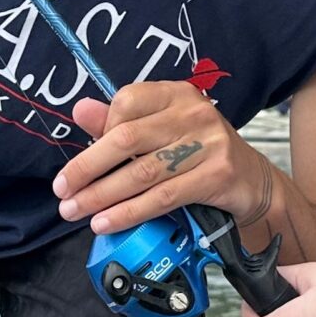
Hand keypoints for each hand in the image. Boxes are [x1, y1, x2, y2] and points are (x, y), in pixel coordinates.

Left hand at [56, 82, 271, 234]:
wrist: (253, 182)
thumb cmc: (200, 153)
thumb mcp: (163, 130)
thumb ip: (120, 121)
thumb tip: (80, 110)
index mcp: (176, 94)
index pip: (127, 101)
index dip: (99, 130)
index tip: (82, 157)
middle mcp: (194, 113)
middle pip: (128, 138)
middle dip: (87, 167)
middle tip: (62, 190)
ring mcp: (208, 143)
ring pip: (141, 172)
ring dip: (101, 195)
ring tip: (75, 211)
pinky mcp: (216, 176)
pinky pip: (162, 197)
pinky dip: (129, 212)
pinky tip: (106, 222)